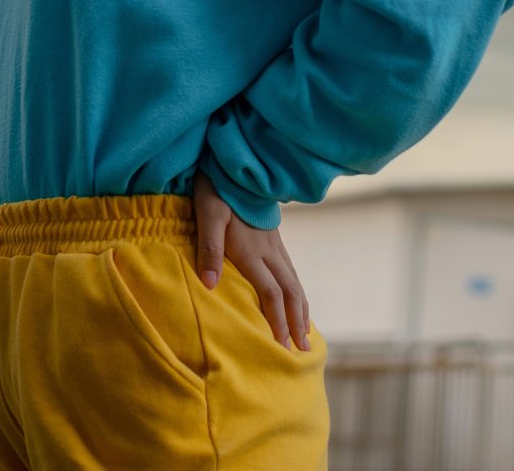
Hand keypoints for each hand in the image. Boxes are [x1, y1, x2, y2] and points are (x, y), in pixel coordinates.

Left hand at [192, 167, 311, 350]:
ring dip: (301, 309)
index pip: (270, 294)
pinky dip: (298, 290)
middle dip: (295, 323)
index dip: (277, 322)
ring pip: (294, 281)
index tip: (282, 348)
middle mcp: (268, 250)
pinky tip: (297, 298)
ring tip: (305, 333)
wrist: (239, 162)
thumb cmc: (218, 188)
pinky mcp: (274, 237)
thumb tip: (211, 285)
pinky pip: (291, 270)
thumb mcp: (208, 213)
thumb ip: (210, 248)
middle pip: (289, 292)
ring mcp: (274, 243)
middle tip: (302, 351)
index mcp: (251, 250)